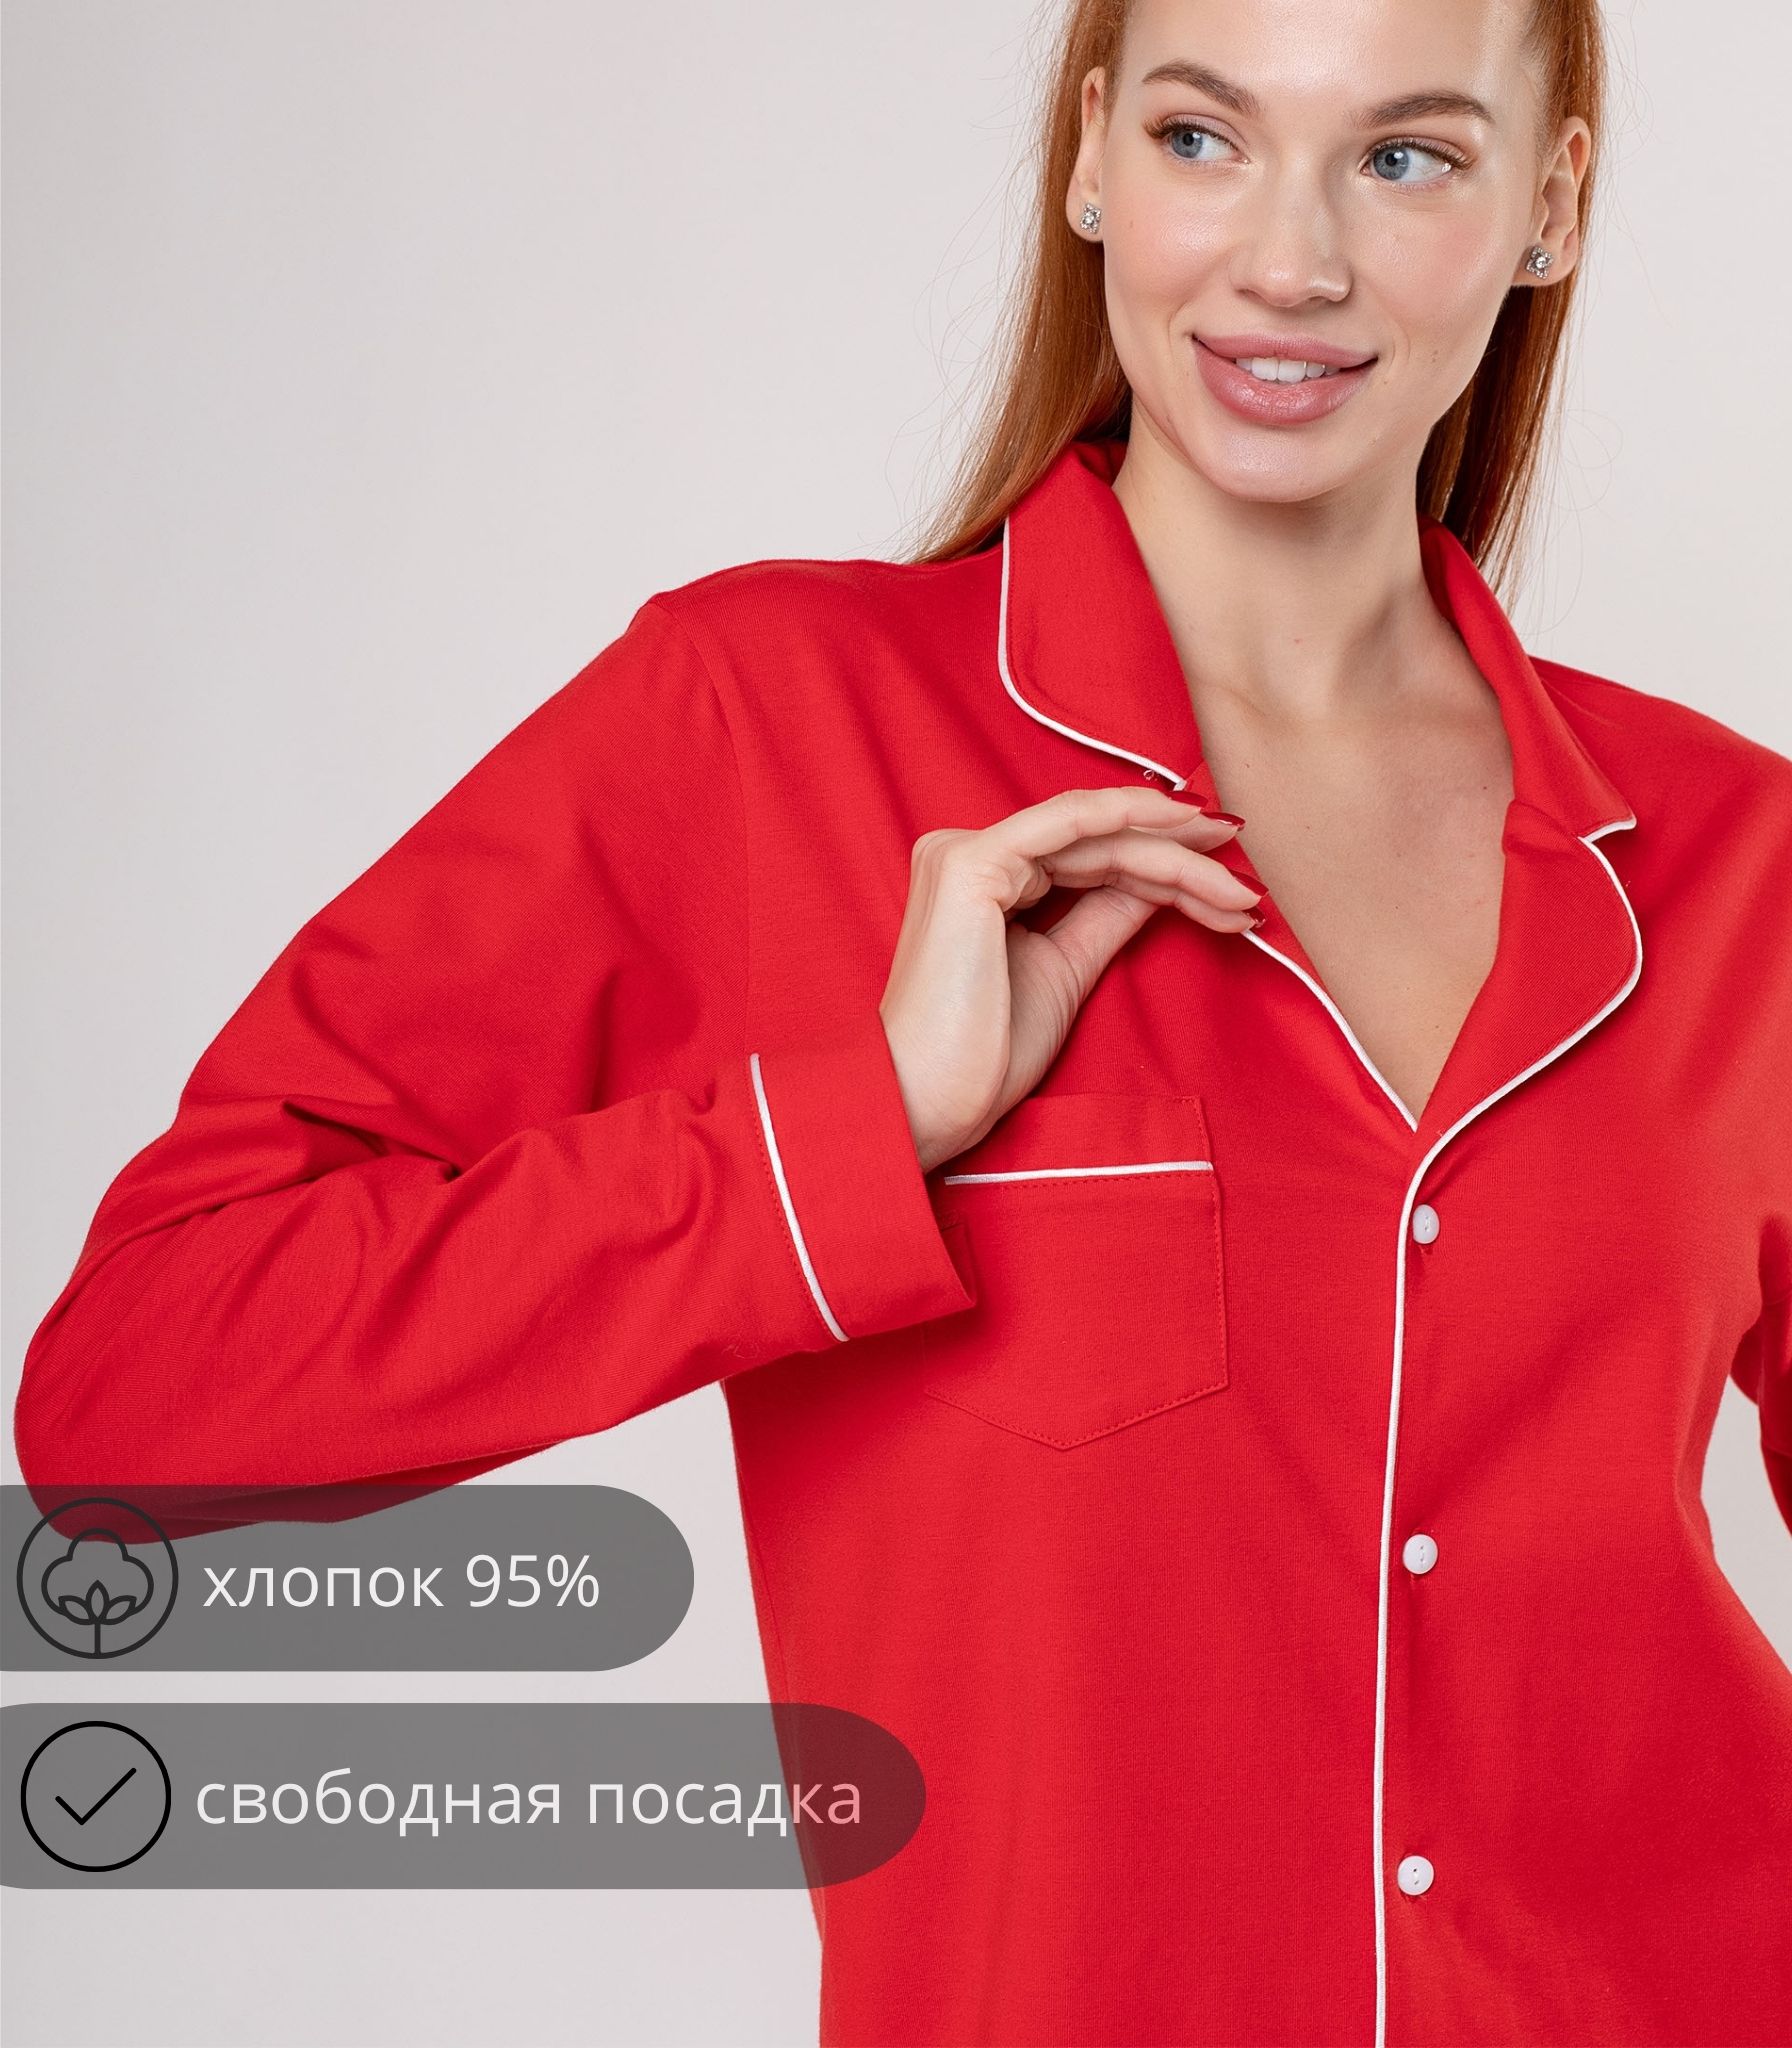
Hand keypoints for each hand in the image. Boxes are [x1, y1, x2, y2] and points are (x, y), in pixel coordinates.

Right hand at [878, 787, 1261, 1172]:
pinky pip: (1071, 826)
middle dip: (1183, 858)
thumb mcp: (1064, 972)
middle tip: (1249, 877)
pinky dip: (1133, 821)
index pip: (1091, 861)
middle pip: (1100, 845)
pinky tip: (1188, 831)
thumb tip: (1159, 886)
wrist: (930, 1102)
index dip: (1165, 869)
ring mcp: (967, 853)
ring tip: (1238, 886)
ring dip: (1177, 854)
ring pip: (1097, 835)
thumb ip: (1105, 917)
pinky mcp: (972, 863)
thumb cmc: (982, 1055)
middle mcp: (970, 854)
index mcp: (984, 881)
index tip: (1229, 890)